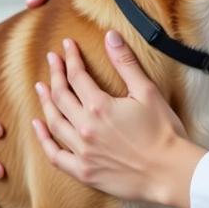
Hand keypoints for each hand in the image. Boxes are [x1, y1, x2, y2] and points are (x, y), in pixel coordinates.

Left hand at [31, 32, 205, 207]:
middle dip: (55, 74)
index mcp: (99, 106)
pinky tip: (38, 127)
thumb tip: (110, 36)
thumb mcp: (147, 91)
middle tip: (51, 59)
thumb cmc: (163, 131)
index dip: (71, 58)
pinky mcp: (84, 172)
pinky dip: (43, 140)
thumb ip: (125, 63)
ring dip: (45, 102)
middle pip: (61, 96)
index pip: (77, 75)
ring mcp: (82, 152)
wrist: (169, 172)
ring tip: (41, 87)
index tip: (66, 45)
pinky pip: (55, 155)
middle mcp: (85, 128)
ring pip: (54, 122)